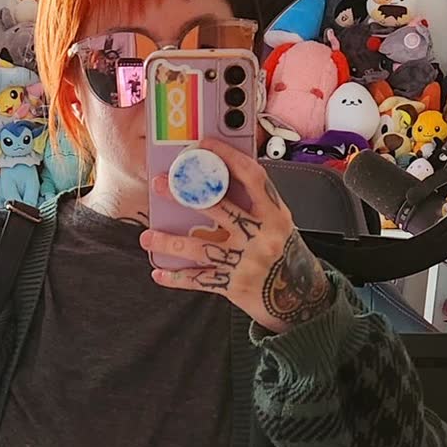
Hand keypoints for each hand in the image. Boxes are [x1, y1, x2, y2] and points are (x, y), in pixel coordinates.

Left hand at [139, 138, 333, 334]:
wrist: (300, 300)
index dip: (228, 157)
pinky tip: (159, 273)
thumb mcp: (280, 225)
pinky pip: (200, 280)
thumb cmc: (286, 256)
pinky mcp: (234, 285)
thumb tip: (220, 181)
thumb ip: (256, 206)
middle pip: (218, 208)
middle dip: (185, 195)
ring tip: (147, 237)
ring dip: (169, 243)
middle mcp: (261, 236)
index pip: (252, 177)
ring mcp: (246, 262)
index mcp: (275, 215)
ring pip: (200, 248)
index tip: (205, 146)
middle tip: (161, 185)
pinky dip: (177, 278)